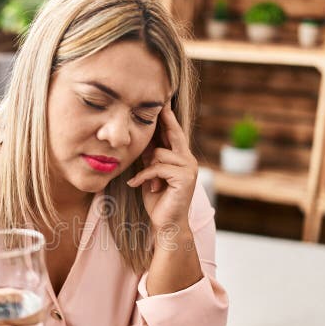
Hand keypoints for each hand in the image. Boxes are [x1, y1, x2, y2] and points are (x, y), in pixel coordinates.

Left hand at [126, 102, 197, 232]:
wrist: (166, 223)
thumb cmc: (158, 200)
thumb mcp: (151, 174)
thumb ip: (150, 158)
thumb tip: (142, 141)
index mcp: (181, 158)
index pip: (174, 133)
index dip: (168, 118)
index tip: (163, 101)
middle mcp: (188, 160)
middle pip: (174, 134)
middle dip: (165, 119)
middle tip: (160, 102)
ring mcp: (189, 168)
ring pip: (160, 154)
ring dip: (147, 168)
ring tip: (146, 182)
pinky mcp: (184, 178)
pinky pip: (157, 168)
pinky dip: (144, 177)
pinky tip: (135, 185)